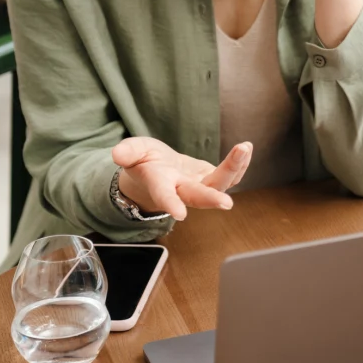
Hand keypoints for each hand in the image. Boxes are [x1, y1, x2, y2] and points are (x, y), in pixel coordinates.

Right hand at [112, 137, 251, 219]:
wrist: (159, 171)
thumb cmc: (145, 162)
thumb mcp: (132, 152)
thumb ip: (128, 152)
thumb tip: (117, 153)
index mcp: (160, 184)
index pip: (163, 195)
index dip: (170, 204)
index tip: (179, 214)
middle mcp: (182, 190)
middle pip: (197, 197)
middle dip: (211, 199)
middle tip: (226, 203)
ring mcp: (200, 185)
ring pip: (219, 184)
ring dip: (233, 168)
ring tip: (243, 148)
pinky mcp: (212, 178)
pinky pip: (230, 176)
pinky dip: (240, 164)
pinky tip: (246, 149)